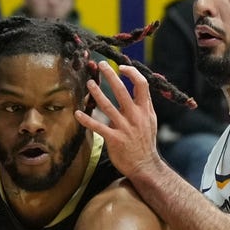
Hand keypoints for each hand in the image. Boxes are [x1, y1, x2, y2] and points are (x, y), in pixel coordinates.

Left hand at [75, 62, 163, 178]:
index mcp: (145, 109)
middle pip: (122, 90)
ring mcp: (124, 127)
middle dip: (111, 75)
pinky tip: (77, 114)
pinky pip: (98, 127)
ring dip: (97, 93)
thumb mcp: (151, 120)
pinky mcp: (114, 139)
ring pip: (108, 106)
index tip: (121, 66)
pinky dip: (87, 120)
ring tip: (89, 83)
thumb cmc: (146, 142)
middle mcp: (135, 116)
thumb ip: (146, 104)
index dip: (132, 73)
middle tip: (101, 64)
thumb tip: (141, 87)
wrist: (145, 165)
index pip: (141, 84)